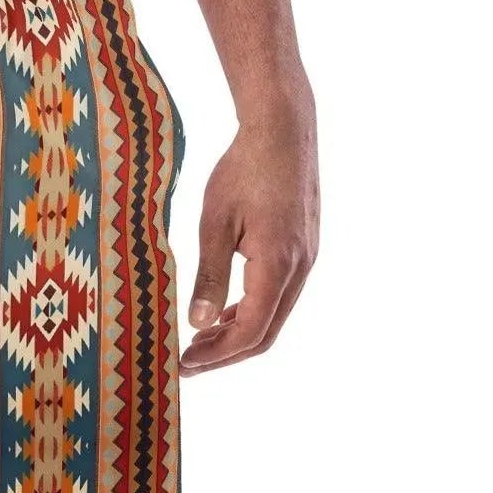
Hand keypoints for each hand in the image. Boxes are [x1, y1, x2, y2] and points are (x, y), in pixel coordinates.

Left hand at [180, 107, 318, 375]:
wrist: (283, 128)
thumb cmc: (244, 168)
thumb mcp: (215, 222)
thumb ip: (209, 276)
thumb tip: (199, 324)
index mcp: (277, 263)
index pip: (251, 331)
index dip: (218, 356)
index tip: (185, 364)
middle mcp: (300, 268)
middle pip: (265, 333)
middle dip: (226, 354)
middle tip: (188, 364)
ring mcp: (307, 260)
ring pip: (274, 317)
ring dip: (238, 335)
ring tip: (199, 343)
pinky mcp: (304, 250)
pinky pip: (279, 296)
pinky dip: (251, 312)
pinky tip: (222, 313)